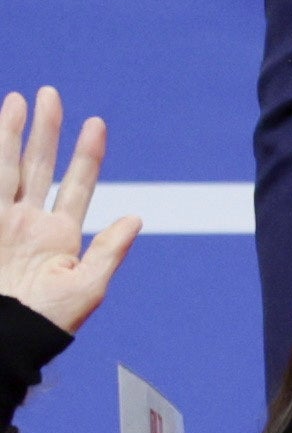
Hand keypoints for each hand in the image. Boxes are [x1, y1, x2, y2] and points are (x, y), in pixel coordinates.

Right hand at [0, 87, 134, 333]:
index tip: (96, 123)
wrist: (4, 339)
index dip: (86, 155)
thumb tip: (136, 218)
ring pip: (6, 167)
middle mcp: (28, 222)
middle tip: (49, 93)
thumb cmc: (46, 323)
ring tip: (16, 99)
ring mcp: (1, 222)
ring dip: (10, 134)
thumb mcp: (86, 289)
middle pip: (38, 165)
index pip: (76, 184)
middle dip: (44, 130)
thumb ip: (109, 252)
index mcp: (58, 235)